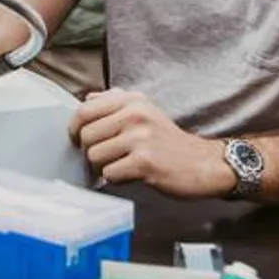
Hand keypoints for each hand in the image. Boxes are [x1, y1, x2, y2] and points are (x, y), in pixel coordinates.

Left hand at [69, 89, 233, 198]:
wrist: (204, 164)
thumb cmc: (170, 142)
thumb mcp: (145, 111)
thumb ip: (114, 102)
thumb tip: (86, 100)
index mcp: (131, 101)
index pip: (84, 110)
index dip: (74, 128)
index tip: (77, 139)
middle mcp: (135, 114)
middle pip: (85, 135)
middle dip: (90, 151)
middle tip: (105, 157)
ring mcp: (140, 138)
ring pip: (94, 156)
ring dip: (103, 167)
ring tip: (121, 165)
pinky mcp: (144, 162)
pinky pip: (109, 173)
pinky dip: (116, 179)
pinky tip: (130, 175)